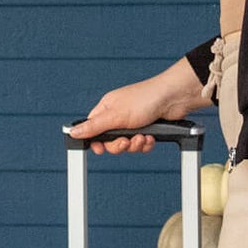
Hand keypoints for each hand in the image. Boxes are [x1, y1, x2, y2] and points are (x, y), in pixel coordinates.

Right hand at [67, 57, 207, 153]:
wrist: (174, 98)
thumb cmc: (146, 99)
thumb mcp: (115, 116)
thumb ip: (94, 127)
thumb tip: (73, 132)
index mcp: (107, 108)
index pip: (93, 129)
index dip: (97, 141)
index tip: (101, 149)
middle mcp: (119, 115)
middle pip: (110, 140)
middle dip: (120, 145)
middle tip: (126, 141)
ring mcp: (134, 122)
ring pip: (127, 144)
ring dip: (135, 144)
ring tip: (142, 137)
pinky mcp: (147, 128)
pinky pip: (141, 144)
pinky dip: (146, 143)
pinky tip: (151, 137)